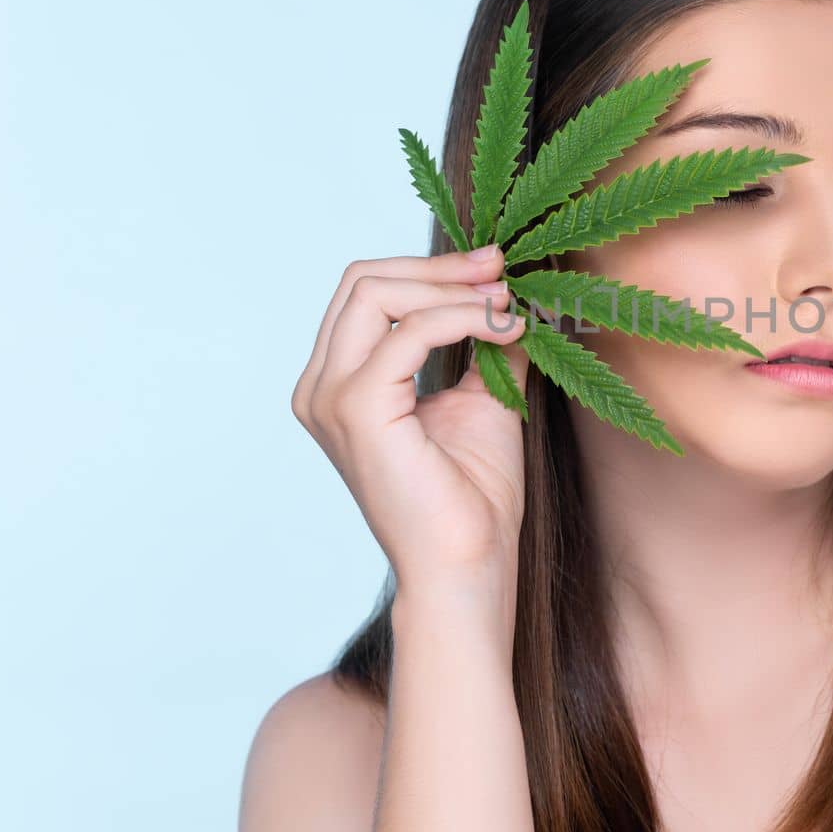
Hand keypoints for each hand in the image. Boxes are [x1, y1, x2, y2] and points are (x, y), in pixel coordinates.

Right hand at [291, 245, 529, 608]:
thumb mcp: (483, 400)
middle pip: (363, 280)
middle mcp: (320, 387)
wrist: (468, 565)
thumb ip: (485, 345)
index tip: (494, 268)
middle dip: (439, 266)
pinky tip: (504, 329)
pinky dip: (463, 318)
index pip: (368, 293)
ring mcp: (330, 397)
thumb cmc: (472, 499)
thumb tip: (512, 294)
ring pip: (377, 292)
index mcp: (340, 384)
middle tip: (501, 269)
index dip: (431, 269)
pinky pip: (410, 330)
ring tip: (506, 301)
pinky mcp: (356, 409)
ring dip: (451, 286)